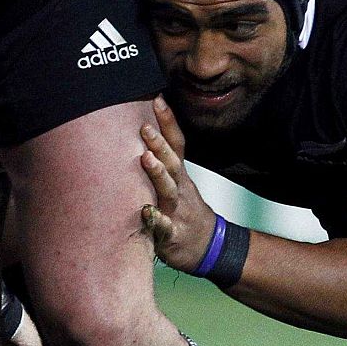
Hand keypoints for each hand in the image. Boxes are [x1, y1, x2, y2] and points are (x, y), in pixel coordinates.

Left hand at [140, 96, 218, 270]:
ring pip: (168, 190)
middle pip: (172, 163)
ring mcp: (177, 211)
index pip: (176, 144)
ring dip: (158, 174)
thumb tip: (140, 129)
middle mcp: (179, 189)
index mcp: (179, 175)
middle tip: (144, 127)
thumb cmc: (182, 209)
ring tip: (145, 158)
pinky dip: (155, 219)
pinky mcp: (172, 234)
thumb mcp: (175, 183)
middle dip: (159, 144)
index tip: (158, 98)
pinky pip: (163, 227)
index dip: (169, 123)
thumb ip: (160, 160)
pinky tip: (144, 212)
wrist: (206, 247)